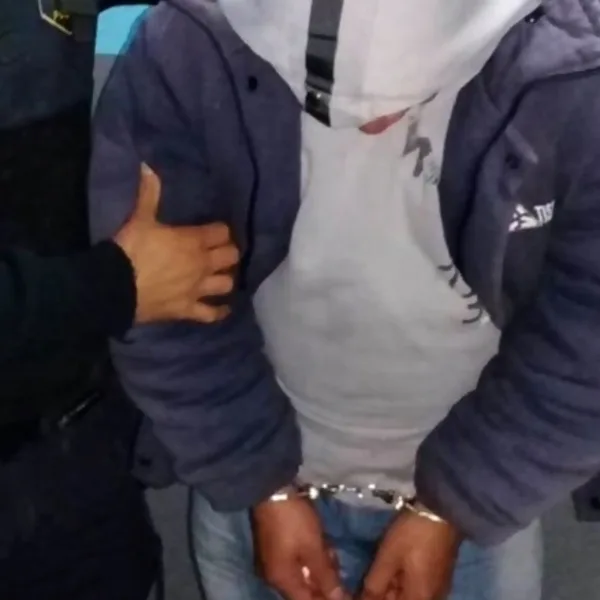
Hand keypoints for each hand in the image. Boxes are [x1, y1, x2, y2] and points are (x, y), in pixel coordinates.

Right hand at [113, 164, 239, 323]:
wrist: (116, 287)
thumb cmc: (131, 249)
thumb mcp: (140, 218)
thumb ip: (149, 193)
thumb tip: (147, 166)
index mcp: (193, 241)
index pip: (222, 232)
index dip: (221, 231)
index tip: (216, 231)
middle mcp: (202, 265)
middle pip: (230, 257)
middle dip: (228, 253)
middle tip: (219, 252)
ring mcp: (198, 289)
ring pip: (226, 284)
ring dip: (225, 279)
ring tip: (219, 276)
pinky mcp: (189, 310)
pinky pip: (212, 314)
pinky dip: (219, 312)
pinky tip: (223, 308)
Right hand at [252, 495, 348, 599]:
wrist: (272, 489)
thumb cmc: (293, 521)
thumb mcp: (313, 548)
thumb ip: (326, 576)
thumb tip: (338, 599)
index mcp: (281, 580)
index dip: (326, 598)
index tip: (344, 592)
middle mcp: (274, 575)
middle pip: (303, 588)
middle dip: (324, 582)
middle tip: (340, 569)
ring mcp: (273, 559)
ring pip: (300, 572)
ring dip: (318, 567)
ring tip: (333, 554)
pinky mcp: (274, 545)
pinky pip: (295, 559)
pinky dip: (309, 556)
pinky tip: (322, 546)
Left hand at [360, 508, 461, 599]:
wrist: (441, 511)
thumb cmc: (412, 536)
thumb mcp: (388, 558)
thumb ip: (374, 586)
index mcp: (420, 599)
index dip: (375, 597)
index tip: (367, 583)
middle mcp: (432, 598)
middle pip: (403, 599)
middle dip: (384, 591)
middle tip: (371, 573)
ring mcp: (438, 586)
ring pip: (409, 592)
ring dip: (393, 585)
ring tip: (380, 566)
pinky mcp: (439, 572)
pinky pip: (418, 584)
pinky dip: (404, 577)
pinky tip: (394, 563)